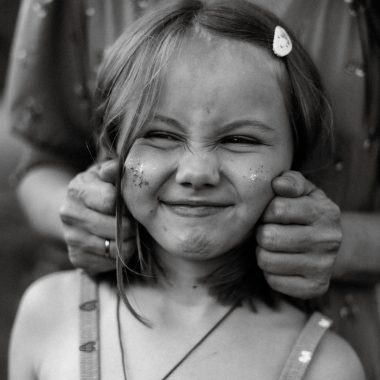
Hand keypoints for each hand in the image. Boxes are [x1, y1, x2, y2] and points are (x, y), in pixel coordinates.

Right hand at [60, 160, 135, 273]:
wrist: (78, 211)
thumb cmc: (100, 189)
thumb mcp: (106, 174)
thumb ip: (114, 170)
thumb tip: (117, 167)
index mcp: (77, 189)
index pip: (111, 200)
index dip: (128, 204)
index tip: (133, 205)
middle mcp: (69, 214)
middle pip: (115, 227)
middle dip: (132, 226)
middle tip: (137, 223)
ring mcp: (71, 238)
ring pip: (114, 248)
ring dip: (129, 243)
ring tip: (131, 234)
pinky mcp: (77, 259)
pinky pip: (109, 263)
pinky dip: (120, 257)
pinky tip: (120, 244)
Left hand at [256, 171, 341, 298]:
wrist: (329, 244)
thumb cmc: (307, 211)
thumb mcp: (303, 191)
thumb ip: (290, 181)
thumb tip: (277, 184)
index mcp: (325, 212)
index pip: (277, 209)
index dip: (266, 211)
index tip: (270, 214)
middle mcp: (328, 240)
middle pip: (268, 237)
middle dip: (262, 233)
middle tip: (268, 231)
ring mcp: (323, 266)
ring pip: (267, 260)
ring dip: (263, 252)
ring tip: (272, 246)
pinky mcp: (315, 287)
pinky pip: (274, 280)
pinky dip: (270, 272)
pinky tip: (280, 262)